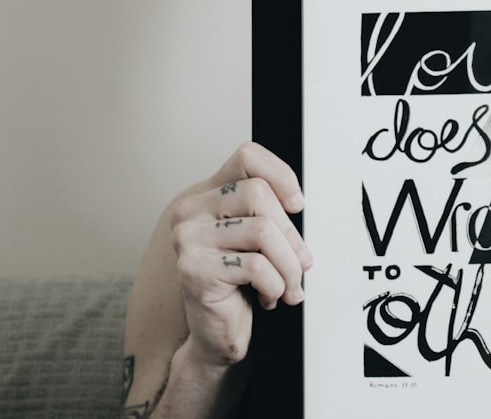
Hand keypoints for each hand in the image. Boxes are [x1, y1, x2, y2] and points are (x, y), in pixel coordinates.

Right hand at [169, 142, 313, 366]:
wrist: (217, 335)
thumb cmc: (243, 285)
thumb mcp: (261, 240)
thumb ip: (271, 213)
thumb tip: (300, 203)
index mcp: (208, 195)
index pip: (247, 156)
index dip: (281, 175)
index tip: (297, 205)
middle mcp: (191, 212)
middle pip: (260, 194)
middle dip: (292, 235)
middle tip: (302, 263)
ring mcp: (188, 239)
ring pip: (263, 231)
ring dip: (289, 266)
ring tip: (288, 285)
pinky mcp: (194, 269)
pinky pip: (256, 266)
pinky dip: (275, 286)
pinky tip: (269, 298)